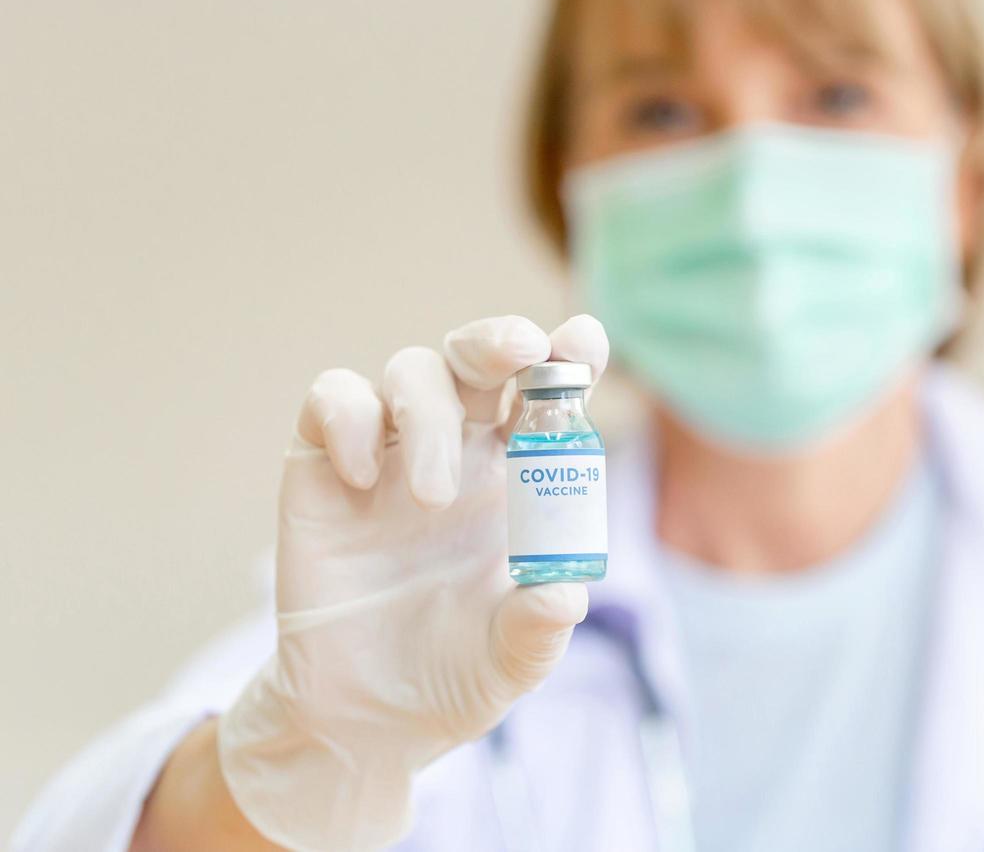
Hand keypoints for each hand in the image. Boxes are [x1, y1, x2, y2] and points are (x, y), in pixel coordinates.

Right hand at [217, 314, 608, 851]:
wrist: (362, 719)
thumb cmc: (455, 672)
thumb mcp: (511, 661)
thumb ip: (539, 627)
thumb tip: (563, 594)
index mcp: (520, 477)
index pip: (553, 396)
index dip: (571, 357)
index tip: (584, 343)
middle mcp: (461, 448)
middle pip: (481, 357)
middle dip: (501, 340)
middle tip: (521, 352)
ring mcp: (392, 451)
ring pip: (413, 368)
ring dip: (431, 416)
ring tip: (432, 497)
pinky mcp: (324, 465)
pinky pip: (333, 399)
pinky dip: (351, 419)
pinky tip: (363, 478)